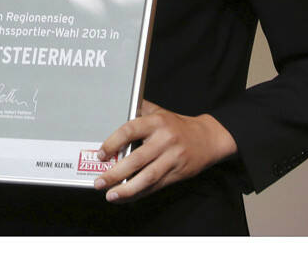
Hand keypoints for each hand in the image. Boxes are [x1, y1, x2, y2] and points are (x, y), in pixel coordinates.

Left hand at [94, 100, 237, 202]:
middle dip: (115, 173)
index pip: (129, 131)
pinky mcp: (178, 173)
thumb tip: (113, 109)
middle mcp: (164, 140)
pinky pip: (156, 186)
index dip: (112, 143)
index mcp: (156, 122)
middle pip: (136, 159)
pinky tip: (127, 197)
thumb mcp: (158, 112)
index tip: (101, 155)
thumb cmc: (177, 125)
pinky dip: (140, 193)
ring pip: (147, 177)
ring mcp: (172, 158)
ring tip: (111, 195)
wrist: (208, 138)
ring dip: (127, 189)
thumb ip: (137, 109)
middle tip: (99, 182)